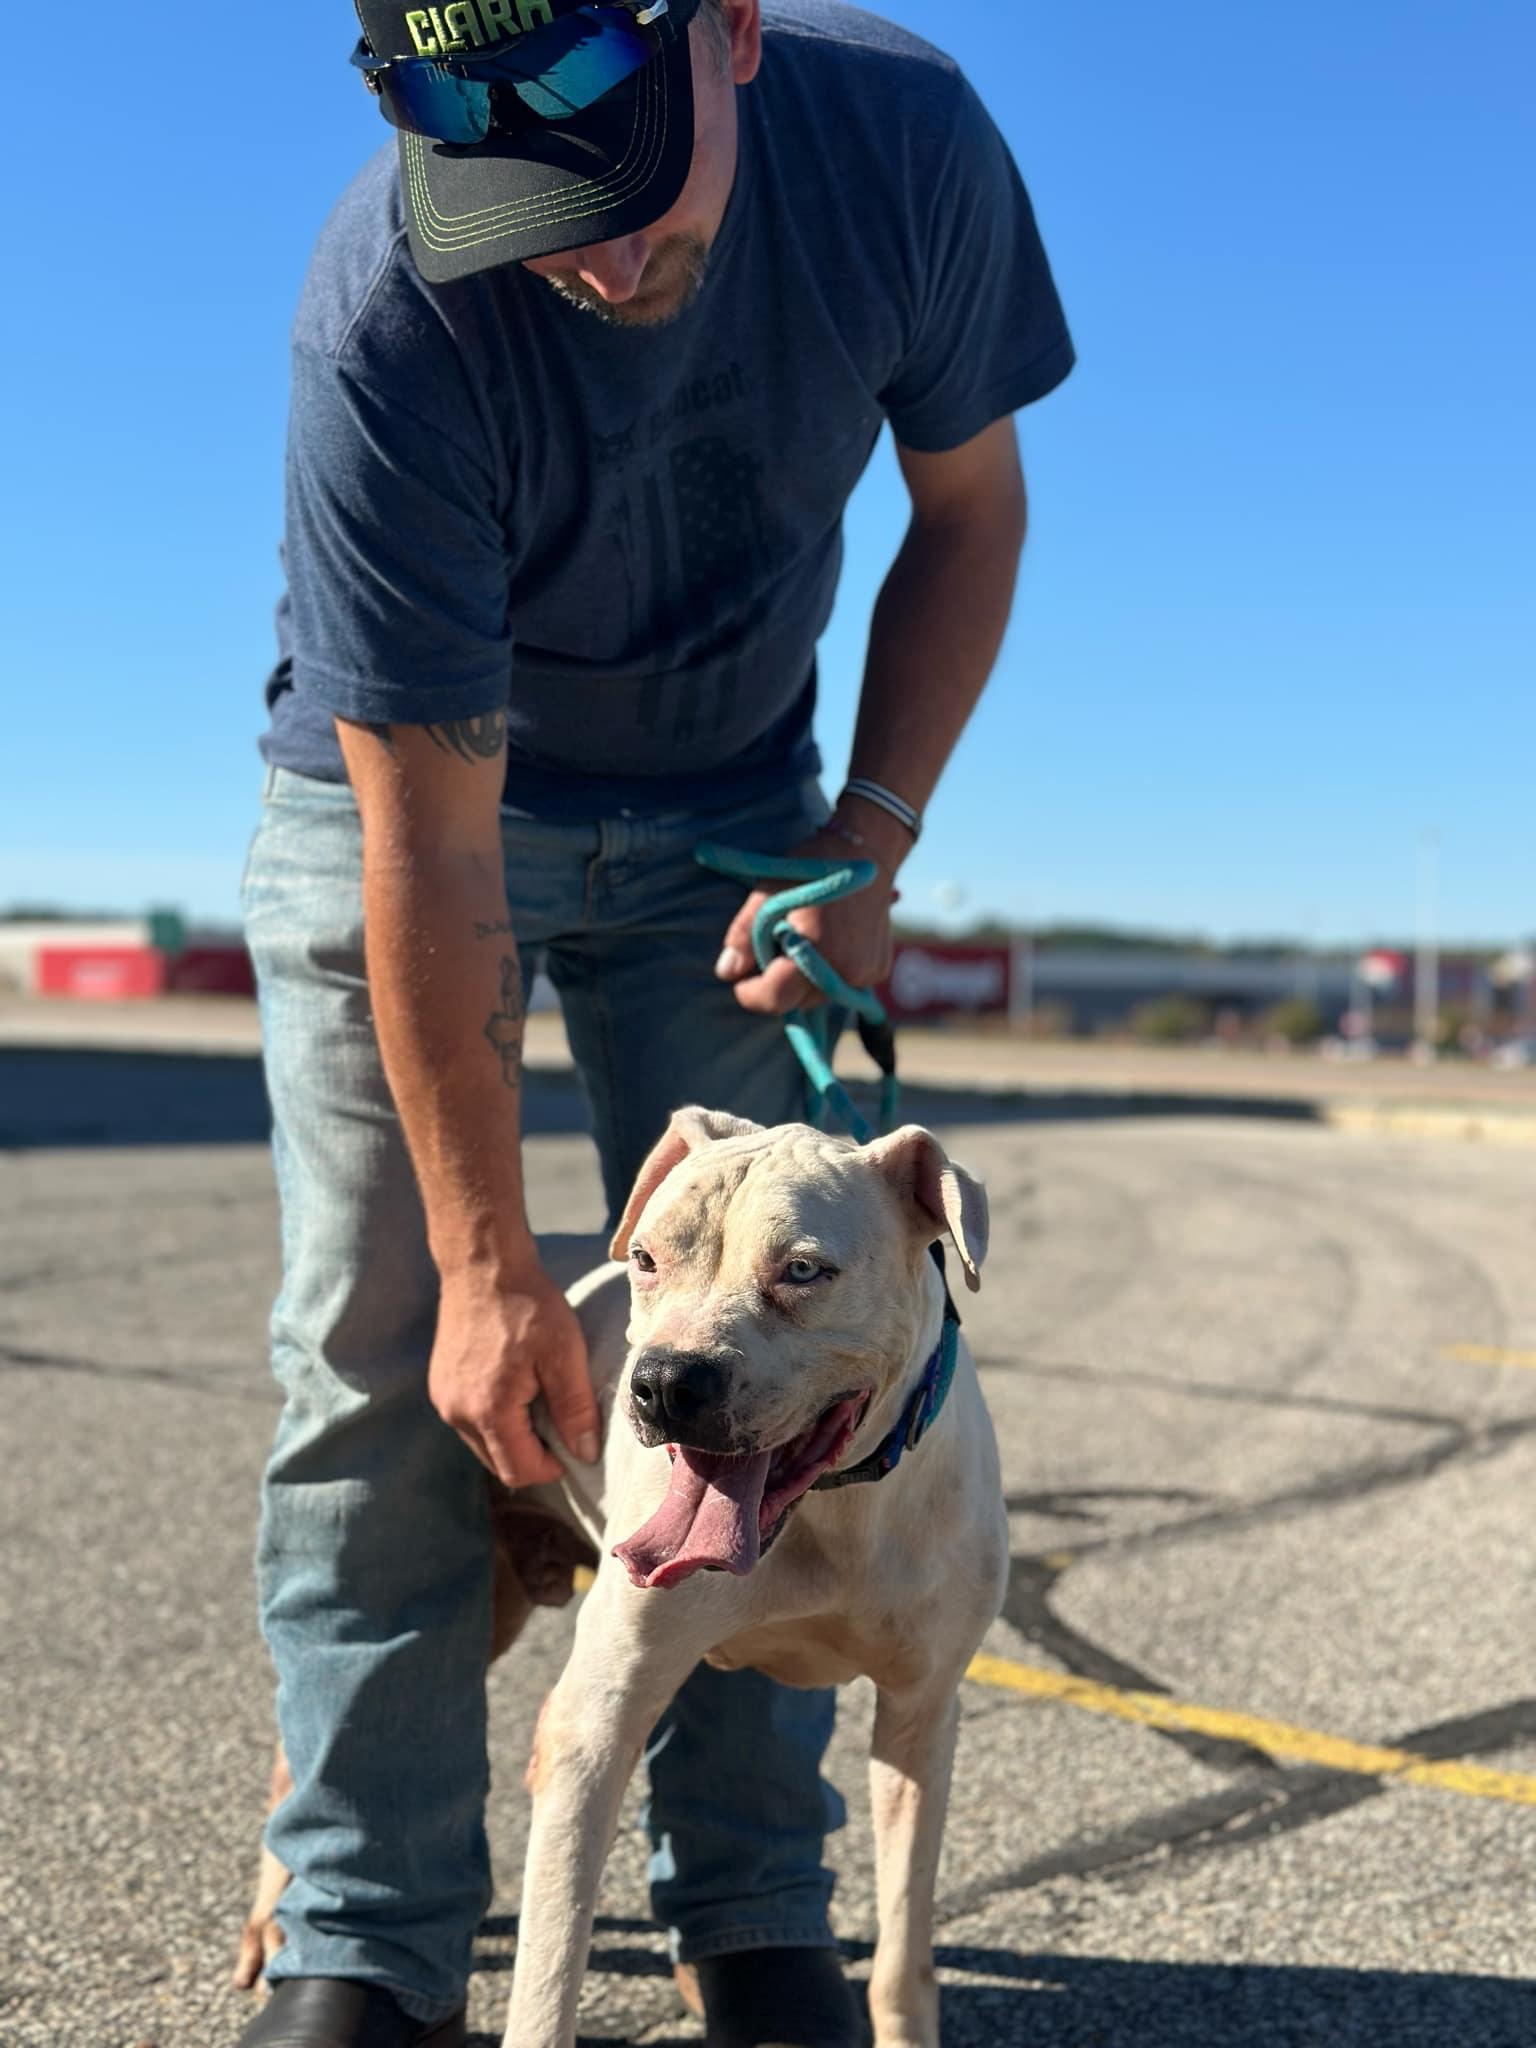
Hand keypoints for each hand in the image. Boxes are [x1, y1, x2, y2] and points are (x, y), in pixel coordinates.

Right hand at [429, 1261, 600, 1487]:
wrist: (483, 1265)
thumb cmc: (527, 1306)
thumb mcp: (564, 1354)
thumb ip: (575, 1409)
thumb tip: (585, 1454)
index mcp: (488, 1411)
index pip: (519, 1472)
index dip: (552, 1467)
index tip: (573, 1443)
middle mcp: (456, 1414)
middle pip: (498, 1464)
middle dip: (532, 1455)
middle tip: (558, 1421)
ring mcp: (443, 1400)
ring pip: (483, 1444)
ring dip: (512, 1437)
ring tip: (536, 1399)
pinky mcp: (439, 1385)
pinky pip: (469, 1421)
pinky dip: (494, 1419)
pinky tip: (513, 1387)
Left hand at [714, 827, 897, 1016]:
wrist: (866, 851)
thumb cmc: (811, 868)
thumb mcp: (768, 894)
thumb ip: (744, 937)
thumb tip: (727, 972)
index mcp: (816, 949)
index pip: (776, 998)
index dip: (751, 994)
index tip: (739, 983)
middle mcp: (846, 968)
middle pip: (797, 1001)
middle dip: (777, 985)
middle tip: (771, 952)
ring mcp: (865, 972)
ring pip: (819, 996)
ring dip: (802, 982)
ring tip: (798, 944)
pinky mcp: (878, 969)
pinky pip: (842, 986)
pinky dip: (826, 975)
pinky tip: (825, 945)